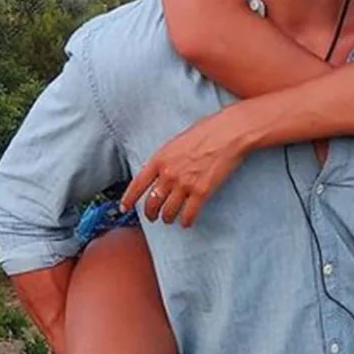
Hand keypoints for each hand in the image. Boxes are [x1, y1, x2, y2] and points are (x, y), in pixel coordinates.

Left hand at [120, 108, 249, 226]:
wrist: (229, 132)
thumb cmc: (207, 130)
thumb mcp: (178, 141)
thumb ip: (167, 158)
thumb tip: (162, 171)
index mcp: (160, 158)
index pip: (138, 184)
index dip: (129, 199)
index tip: (124, 208)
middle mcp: (168, 174)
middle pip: (152, 202)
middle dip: (150, 213)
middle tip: (152, 217)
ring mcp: (185, 184)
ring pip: (168, 211)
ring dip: (167, 218)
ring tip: (169, 220)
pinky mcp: (202, 192)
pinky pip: (189, 214)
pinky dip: (186, 221)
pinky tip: (186, 222)